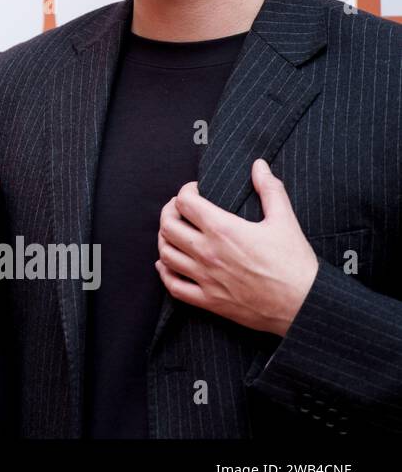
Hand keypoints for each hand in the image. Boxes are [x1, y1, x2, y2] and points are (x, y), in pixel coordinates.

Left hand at [155, 159, 318, 335]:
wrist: (306, 305)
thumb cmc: (295, 264)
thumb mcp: (285, 220)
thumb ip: (270, 189)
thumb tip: (259, 165)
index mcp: (223, 229)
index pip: (185, 202)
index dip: (185, 191)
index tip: (194, 191)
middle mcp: (208, 252)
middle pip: (168, 226)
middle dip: (169, 212)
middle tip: (178, 209)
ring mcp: (205, 277)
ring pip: (165, 254)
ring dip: (164, 239)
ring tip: (173, 233)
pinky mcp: (209, 300)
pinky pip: (173, 286)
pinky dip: (165, 273)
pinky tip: (166, 265)